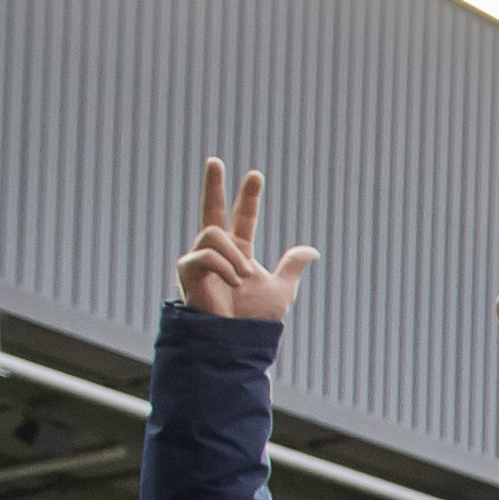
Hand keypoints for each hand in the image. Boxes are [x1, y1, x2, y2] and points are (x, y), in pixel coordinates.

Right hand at [176, 159, 317, 324]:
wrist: (236, 339)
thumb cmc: (253, 320)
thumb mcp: (281, 289)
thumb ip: (291, 267)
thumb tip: (311, 250)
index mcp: (238, 253)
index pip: (242, 219)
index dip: (248, 198)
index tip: (255, 175)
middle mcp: (217, 252)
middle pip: (212, 211)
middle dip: (213, 186)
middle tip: (214, 160)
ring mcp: (199, 260)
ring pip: (212, 233)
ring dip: (233, 254)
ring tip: (243, 278)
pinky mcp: (186, 271)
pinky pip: (204, 254)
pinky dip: (223, 266)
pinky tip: (232, 282)